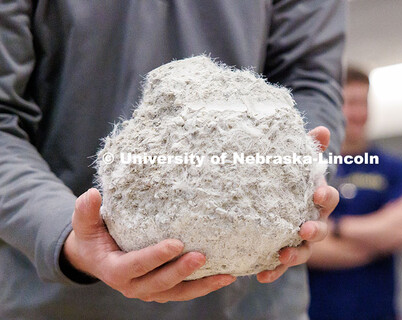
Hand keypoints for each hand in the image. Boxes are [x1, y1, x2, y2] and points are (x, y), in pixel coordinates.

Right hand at [62, 188, 235, 301]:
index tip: (176, 243)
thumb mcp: (84, 225)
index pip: (136, 265)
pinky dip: (204, 286)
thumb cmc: (92, 238)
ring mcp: (149, 291)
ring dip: (202, 285)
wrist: (95, 257)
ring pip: (177, 292)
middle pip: (160, 283)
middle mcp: (133, 286)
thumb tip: (91, 194)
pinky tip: (225, 277)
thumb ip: (86, 211)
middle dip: (182, 271)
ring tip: (225, 276)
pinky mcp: (162, 290)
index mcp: (114, 270)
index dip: (155, 257)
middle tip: (202, 255)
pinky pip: (184, 291)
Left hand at [257, 126, 338, 282]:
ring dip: (295, 254)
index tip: (316, 193)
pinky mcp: (281, 253)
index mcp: (315, 199)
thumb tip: (322, 130)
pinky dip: (273, 272)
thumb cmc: (287, 178)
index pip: (328, 197)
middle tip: (305, 228)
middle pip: (320, 228)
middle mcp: (311, 220)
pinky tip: (260, 276)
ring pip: (303, 251)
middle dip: (315, 229)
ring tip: (282, 254)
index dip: (325, 196)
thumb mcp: (294, 161)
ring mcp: (297, 239)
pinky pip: (279, 266)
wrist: (270, 196)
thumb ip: (309, 147)